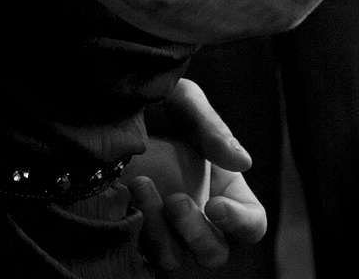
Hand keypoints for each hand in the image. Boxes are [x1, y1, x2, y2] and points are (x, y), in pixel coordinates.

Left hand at [126, 79, 264, 270]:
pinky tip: (122, 198)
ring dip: (159, 232)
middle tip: (175, 201)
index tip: (215, 205)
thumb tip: (243, 162)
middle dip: (196, 234)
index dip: (240, 222)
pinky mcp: (132, 232)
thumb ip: (211, 127)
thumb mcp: (185, 102)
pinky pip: (137, 251)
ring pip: (174, 257)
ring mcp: (165, 228)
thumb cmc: (157, 102)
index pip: (252, 223)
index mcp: (225, 189)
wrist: (106, 105)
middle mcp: (199, 217)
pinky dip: (132, 233)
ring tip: (140, 185)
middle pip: (214, 253)